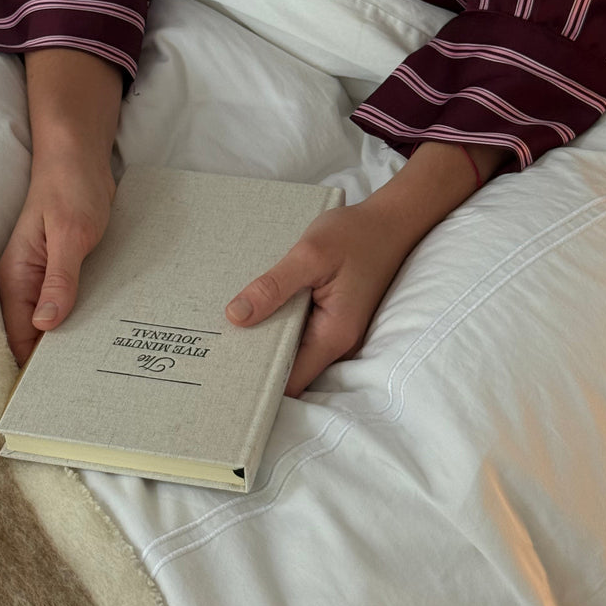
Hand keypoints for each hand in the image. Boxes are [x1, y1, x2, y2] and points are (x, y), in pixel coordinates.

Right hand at [0, 152, 115, 364]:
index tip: (61, 392)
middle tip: (90, 383)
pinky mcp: (62, 271)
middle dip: (57, 360)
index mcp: (16, 278)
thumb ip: (59, 280)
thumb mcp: (70, 235)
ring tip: (101, 364)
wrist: (80, 159)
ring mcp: (43, 278)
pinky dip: (84, 317)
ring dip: (74, 338)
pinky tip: (104, 331)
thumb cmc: (71, 189)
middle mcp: (24, 283)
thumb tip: (46, 325)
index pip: (19, 338)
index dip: (36, 367)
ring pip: (53, 322)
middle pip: (34, 336)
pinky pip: (69, 304)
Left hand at [224, 202, 417, 397]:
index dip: (259, 383)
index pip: (290, 382)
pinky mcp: (331, 318)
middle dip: (256, 361)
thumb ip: (274, 286)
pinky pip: (299, 331)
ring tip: (229, 327)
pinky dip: (278, 323)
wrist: (390, 222)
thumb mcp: (310, 254)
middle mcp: (336, 342)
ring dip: (266, 339)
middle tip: (216, 347)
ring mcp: (335, 331)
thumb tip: (236, 316)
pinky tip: (257, 307)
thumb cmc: (355, 234)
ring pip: (292, 350)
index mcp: (333, 335)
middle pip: (288, 369)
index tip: (226, 374)